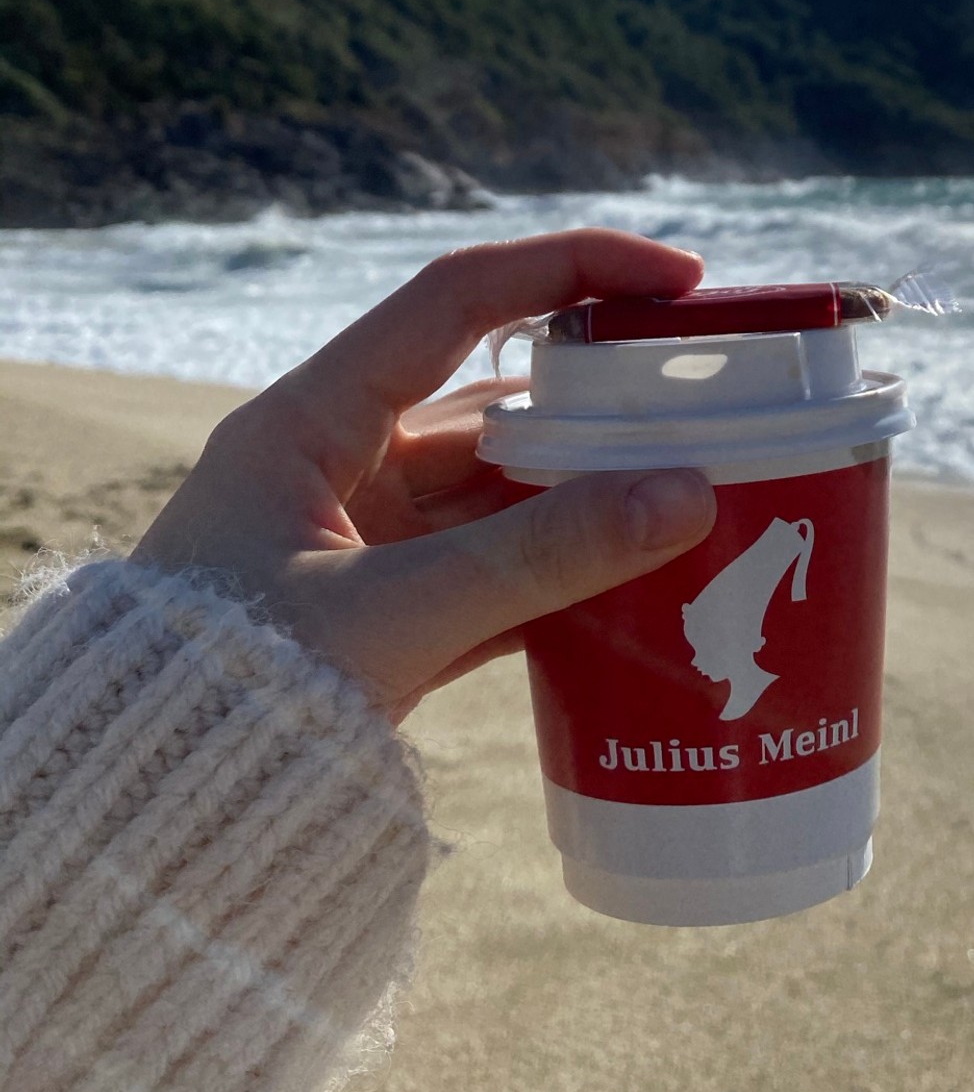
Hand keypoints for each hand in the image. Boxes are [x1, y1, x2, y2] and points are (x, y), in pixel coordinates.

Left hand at [133, 228, 716, 722]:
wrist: (145, 822)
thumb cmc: (227, 694)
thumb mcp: (389, 614)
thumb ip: (538, 558)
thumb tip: (688, 495)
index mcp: (311, 420)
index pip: (459, 298)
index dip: (572, 269)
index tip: (679, 281)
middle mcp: (339, 463)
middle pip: (497, 400)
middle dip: (604, 401)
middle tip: (710, 404)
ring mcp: (363, 540)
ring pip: (505, 491)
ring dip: (593, 495)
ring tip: (700, 495)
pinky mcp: (384, 612)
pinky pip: (496, 568)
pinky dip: (564, 572)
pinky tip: (638, 581)